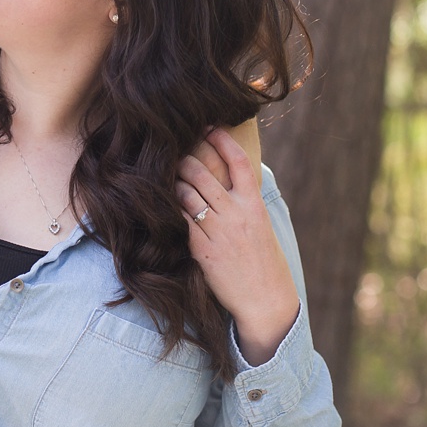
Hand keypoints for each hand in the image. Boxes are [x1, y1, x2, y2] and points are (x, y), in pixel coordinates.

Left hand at [176, 128, 298, 365]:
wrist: (266, 300)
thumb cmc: (263, 262)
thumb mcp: (260, 225)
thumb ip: (243, 202)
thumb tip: (224, 179)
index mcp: (253, 205)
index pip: (237, 163)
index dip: (222, 141)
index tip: (210, 127)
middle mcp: (236, 214)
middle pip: (204, 174)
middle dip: (185, 159)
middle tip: (174, 150)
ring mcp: (218, 231)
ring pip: (187, 194)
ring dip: (173, 181)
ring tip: (164, 173)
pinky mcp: (202, 250)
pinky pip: (180, 221)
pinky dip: (170, 209)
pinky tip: (161, 203)